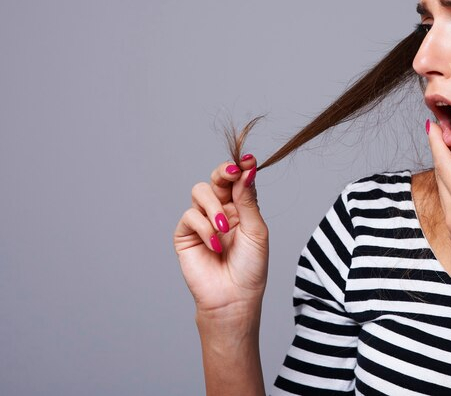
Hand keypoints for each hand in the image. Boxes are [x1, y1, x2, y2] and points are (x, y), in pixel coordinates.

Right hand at [173, 156, 267, 318]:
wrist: (234, 298)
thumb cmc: (250, 268)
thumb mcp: (256, 230)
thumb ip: (248, 200)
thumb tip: (247, 171)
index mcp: (241, 208)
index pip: (238, 180)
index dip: (241, 167)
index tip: (249, 160)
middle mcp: (221, 210)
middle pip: (216, 178)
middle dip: (224, 173)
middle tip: (232, 174)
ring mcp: (202, 221)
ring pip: (200, 191)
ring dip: (214, 206)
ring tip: (225, 227)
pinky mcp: (185, 234)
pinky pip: (190, 215)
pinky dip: (204, 228)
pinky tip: (215, 245)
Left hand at [427, 123, 450, 305]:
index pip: (445, 164)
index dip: (437, 142)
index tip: (431, 123)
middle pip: (440, 175)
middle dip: (439, 151)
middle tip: (441, 130)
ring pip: (442, 189)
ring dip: (443, 169)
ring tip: (449, 150)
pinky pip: (448, 203)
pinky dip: (450, 185)